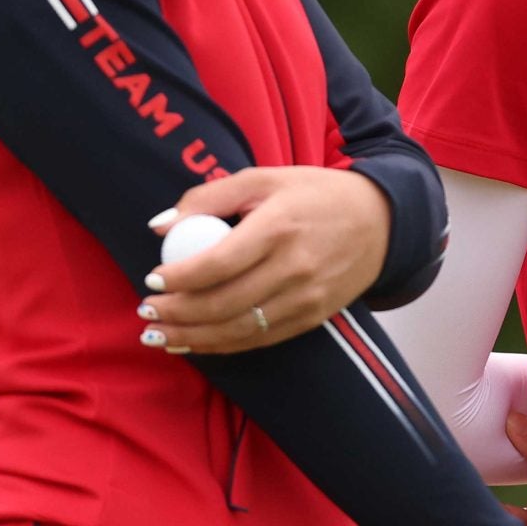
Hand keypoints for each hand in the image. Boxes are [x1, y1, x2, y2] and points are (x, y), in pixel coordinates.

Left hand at [138, 167, 389, 353]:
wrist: (380, 221)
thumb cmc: (313, 194)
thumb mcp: (264, 178)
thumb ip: (209, 196)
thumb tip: (159, 227)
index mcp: (278, 226)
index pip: (219, 262)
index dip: (180, 277)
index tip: (151, 278)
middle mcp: (294, 267)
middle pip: (223, 303)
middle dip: (176, 313)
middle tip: (146, 311)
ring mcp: (305, 298)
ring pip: (237, 329)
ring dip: (191, 337)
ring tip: (157, 335)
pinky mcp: (311, 318)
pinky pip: (258, 340)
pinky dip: (221, 346)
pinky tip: (193, 343)